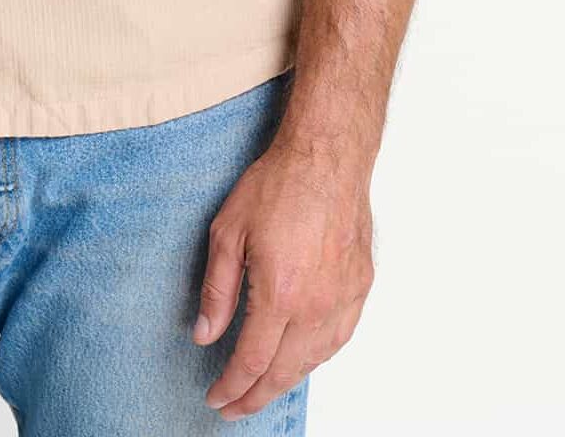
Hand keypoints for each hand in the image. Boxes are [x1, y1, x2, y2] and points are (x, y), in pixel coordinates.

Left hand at [192, 138, 374, 420]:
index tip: (216, 398)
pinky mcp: (360, 286)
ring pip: (314, 360)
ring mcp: (343, 298)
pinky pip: (338, 338)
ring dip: (286, 380)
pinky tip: (302, 358)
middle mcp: (316, 305)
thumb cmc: (277, 185)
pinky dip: (316, 357)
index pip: (251, 360)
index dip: (231, 386)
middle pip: (284, 372)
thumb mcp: (228, 232)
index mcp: (279, 294)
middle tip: (234, 407)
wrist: (325, 156)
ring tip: (262, 387)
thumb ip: (217, 290)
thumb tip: (204, 333)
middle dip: (255, 396)